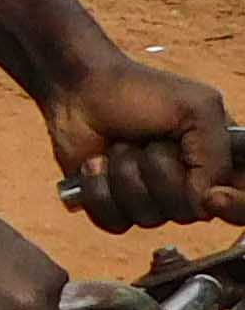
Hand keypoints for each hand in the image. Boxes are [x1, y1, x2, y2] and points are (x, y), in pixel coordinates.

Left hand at [44, 59, 241, 232]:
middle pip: (187, 212)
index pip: (241, 207)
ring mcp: (150, 198)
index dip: (233, 207)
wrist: (81, 89)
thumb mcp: (197, 110)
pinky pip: (113, 221)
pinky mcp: (113, 204)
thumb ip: (216, 156)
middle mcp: (188, 186)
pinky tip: (95, 163)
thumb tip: (205, 204)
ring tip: (119, 145)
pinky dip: (98, 189)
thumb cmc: (139, 91)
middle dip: (160, 170)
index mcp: (218, 164)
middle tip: (148, 141)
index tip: (210, 194)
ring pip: (148, 217)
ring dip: (125, 174)